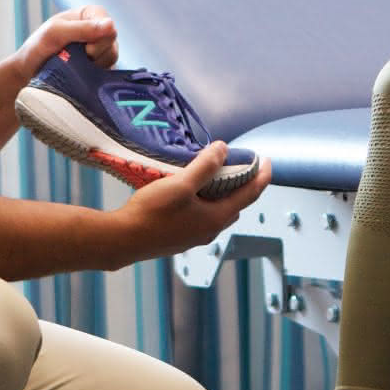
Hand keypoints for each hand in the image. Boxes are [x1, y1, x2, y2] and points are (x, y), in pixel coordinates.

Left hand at [17, 4, 117, 74]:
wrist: (29, 73)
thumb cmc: (38, 47)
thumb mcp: (56, 33)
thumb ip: (82, 28)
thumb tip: (111, 25)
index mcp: (89, 14)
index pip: (109, 24)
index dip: (99, 39)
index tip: (85, 48)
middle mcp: (97, 29)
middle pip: (112, 42)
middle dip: (97, 53)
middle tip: (78, 57)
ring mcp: (99, 49)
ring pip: (112, 57)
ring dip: (95, 65)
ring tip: (76, 65)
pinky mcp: (98, 66)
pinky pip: (108, 70)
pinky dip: (95, 74)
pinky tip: (82, 74)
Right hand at [112, 144, 271, 265]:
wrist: (122, 240)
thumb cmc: (152, 212)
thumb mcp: (181, 184)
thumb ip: (205, 166)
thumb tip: (224, 149)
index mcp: (216, 218)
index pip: (250, 194)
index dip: (262, 176)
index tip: (267, 160)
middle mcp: (210, 231)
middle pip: (236, 205)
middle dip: (244, 185)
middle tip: (241, 165)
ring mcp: (194, 237)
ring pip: (218, 212)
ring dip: (223, 195)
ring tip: (215, 176)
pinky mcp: (179, 238)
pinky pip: (202, 218)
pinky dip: (206, 203)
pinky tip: (191, 194)